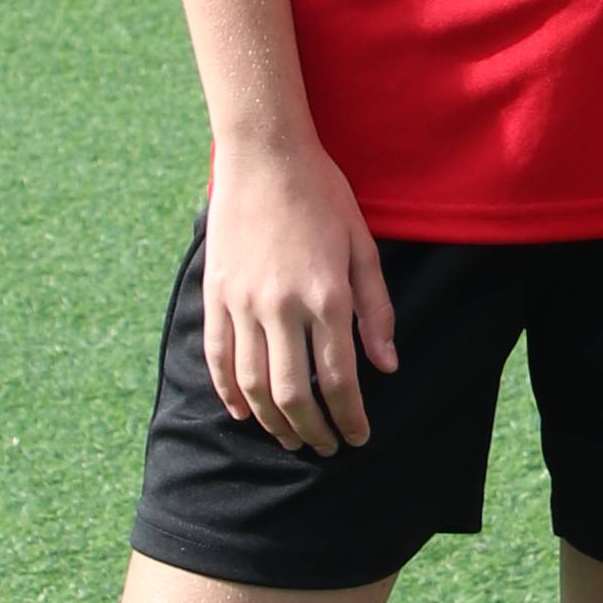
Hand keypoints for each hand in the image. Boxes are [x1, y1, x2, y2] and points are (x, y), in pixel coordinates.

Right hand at [202, 129, 398, 454]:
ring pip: (253, 384)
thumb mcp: (363, 246)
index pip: (340, 378)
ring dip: (272, 422)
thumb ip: (376, 310)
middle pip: (294, 393)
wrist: (265, 155)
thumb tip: (387, 367)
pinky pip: (218, 357)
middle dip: (313, 430)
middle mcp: (281, 305)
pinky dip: (228, 392)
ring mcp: (242, 302)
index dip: (349, 416)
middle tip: (326, 447)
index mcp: (326, 295)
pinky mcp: (215, 294)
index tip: (357, 437)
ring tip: (290, 438)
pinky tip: (243, 412)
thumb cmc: (323, 196)